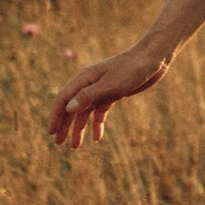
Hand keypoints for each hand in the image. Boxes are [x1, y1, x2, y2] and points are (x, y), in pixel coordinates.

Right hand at [48, 43, 164, 147]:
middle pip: (72, 107)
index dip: (55, 116)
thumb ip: (88, 96)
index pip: (63, 99)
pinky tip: (97, 138)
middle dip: (64, 125)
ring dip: (79, 128)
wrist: (153, 59)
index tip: (51, 133)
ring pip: (85, 112)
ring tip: (75, 146)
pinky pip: (100, 112)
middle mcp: (89, 84)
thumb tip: (68, 108)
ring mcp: (101, 89)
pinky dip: (97, 124)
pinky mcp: (113, 93)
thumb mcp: (110, 84)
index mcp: (84, 79)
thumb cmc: (131, 68)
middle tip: (59, 143)